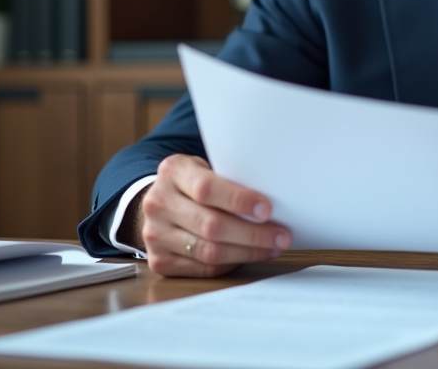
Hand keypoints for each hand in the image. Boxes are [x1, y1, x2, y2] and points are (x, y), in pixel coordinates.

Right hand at [130, 154, 290, 277]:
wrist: (160, 202)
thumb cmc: (193, 184)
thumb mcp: (205, 168)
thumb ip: (229, 179)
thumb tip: (274, 202)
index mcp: (173, 172)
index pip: (206, 188)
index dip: (239, 200)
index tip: (267, 210)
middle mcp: (158, 203)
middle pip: (210, 225)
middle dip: (253, 234)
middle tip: (281, 236)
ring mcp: (155, 234)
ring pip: (209, 251)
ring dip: (247, 252)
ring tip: (272, 248)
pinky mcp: (159, 260)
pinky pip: (203, 268)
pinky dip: (231, 264)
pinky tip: (248, 256)